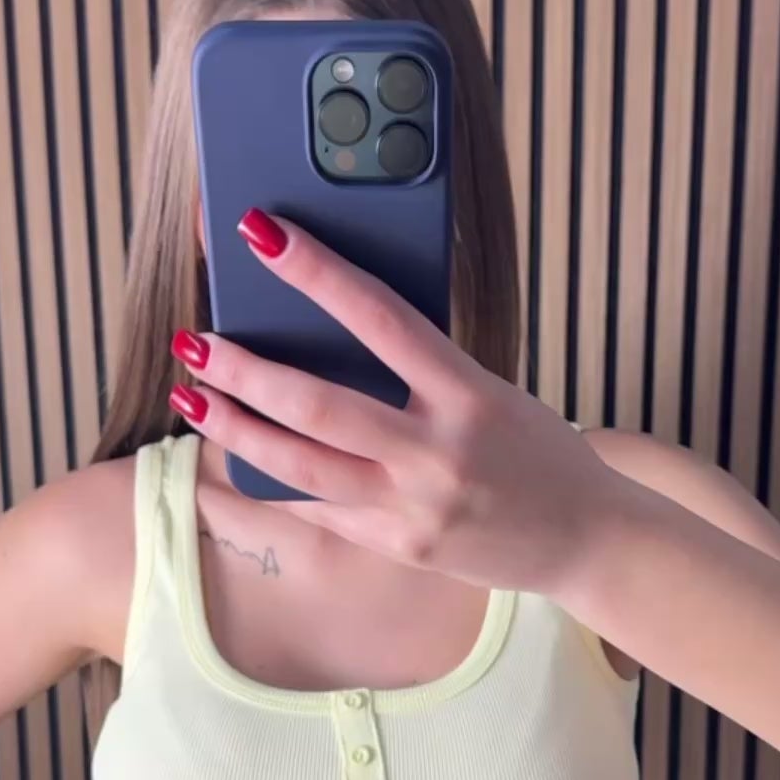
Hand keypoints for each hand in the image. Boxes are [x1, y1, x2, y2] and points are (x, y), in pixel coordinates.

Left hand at [169, 209, 612, 599]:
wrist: (586, 539)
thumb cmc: (539, 451)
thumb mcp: (493, 393)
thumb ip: (425, 369)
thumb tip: (339, 329)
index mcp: (470, 395)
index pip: (381, 319)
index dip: (317, 272)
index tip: (263, 234)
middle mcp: (438, 454)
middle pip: (319, 405)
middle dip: (245, 369)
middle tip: (197, 338)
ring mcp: (413, 507)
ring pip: (299, 466)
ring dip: (234, 427)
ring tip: (192, 394)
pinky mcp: (397, 545)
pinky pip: (315, 509)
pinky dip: (265, 481)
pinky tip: (228, 458)